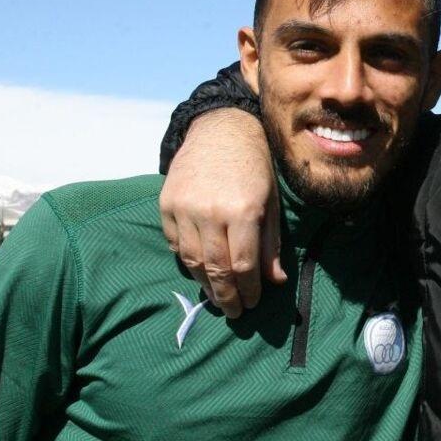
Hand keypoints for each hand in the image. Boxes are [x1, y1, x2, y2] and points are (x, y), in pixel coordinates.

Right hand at [160, 108, 283, 317]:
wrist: (222, 129)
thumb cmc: (255, 166)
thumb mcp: (271, 202)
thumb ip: (270, 243)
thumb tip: (275, 281)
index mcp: (243, 210)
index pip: (243, 264)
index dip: (248, 289)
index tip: (251, 304)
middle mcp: (210, 211)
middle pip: (215, 268)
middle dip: (226, 295)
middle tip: (233, 312)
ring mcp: (184, 208)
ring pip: (192, 260)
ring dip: (205, 283)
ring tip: (217, 296)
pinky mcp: (166, 204)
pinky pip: (175, 243)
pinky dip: (188, 260)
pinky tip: (200, 270)